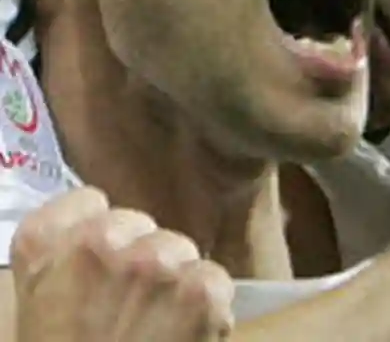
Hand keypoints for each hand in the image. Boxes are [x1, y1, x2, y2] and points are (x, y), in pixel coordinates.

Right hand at [10, 187, 234, 341]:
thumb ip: (59, 258)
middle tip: (123, 316)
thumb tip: (98, 232)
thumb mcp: (36, 315)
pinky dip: (208, 311)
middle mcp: (99, 243)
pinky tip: (184, 341)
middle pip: (137, 225)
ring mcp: (152, 262)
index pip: (87, 202)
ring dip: (171, 285)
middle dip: (136, 261)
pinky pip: (212, 278)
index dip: (93, 235)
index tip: (91, 274)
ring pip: (177, 250)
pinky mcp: (199, 289)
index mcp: (45, 246)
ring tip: (152, 335)